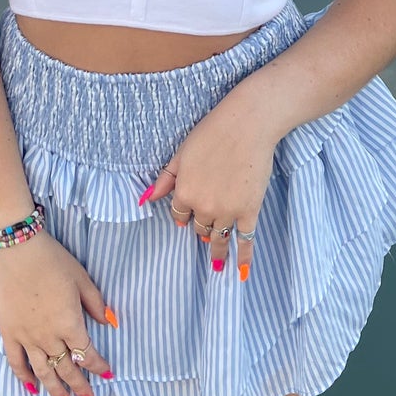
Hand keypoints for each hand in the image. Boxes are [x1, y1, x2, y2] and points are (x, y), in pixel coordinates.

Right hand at [0, 230, 116, 395]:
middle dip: (80, 388)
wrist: (15, 249)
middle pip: (67, 369)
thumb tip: (111, 323)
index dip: (99, 366)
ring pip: (43, 372)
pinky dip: (24, 378)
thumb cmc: (52, 260)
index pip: (87, 354)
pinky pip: (16, 362)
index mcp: (70, 323)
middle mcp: (48, 337)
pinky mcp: (8, 333)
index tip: (108, 374)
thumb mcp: (81, 278)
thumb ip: (96, 304)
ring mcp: (26, 337)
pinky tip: (31, 389)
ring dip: (55, 391)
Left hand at [138, 98, 276, 279]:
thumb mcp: (182, 153)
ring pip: (218, 237)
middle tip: (206, 228)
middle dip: (200, 226)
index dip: (183, 215)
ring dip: (216, 248)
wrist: (247, 124)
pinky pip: (245, 240)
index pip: (179, 215)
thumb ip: (165, 179)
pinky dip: (243, 256)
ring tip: (216, 261)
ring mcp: (227, 211)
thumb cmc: (212, 132)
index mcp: (184, 192)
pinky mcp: (249, 211)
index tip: (188, 216)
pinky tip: (241, 271)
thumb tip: (146, 199)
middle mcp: (203, 206)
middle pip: (199, 227)